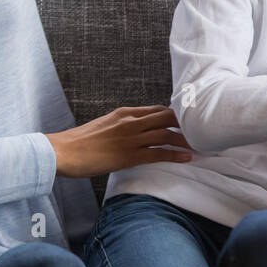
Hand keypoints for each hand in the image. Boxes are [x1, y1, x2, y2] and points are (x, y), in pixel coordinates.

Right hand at [47, 105, 191, 177]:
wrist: (63, 151)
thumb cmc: (81, 142)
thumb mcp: (105, 125)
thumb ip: (123, 125)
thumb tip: (137, 132)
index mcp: (125, 113)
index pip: (158, 109)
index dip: (176, 115)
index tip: (189, 120)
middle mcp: (131, 122)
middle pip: (168, 118)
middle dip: (187, 123)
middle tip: (203, 130)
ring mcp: (131, 138)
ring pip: (167, 134)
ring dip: (187, 139)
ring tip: (202, 144)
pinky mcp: (129, 155)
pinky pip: (159, 153)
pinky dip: (176, 155)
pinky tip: (188, 157)